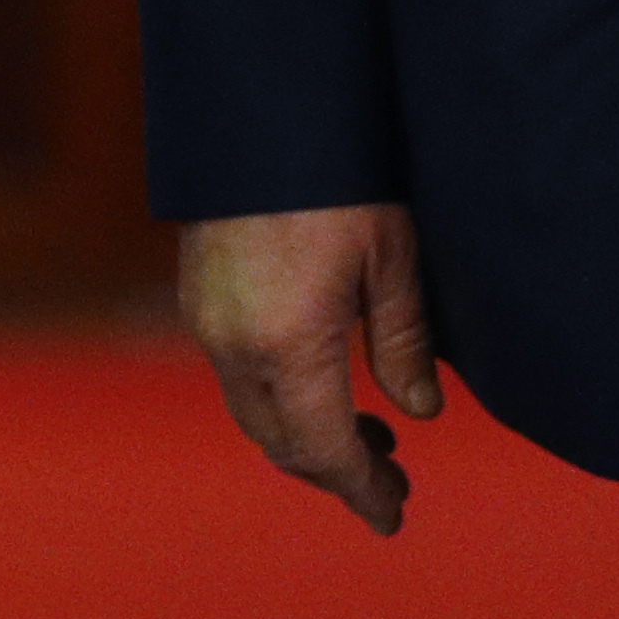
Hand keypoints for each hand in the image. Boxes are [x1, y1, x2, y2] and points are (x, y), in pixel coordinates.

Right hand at [178, 202, 441, 534]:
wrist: (255, 104)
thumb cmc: (337, 171)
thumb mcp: (392, 253)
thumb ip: (404, 341)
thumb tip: (420, 413)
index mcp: (287, 344)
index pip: (325, 450)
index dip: (361, 490)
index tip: (392, 514)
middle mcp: (234, 345)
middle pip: (283, 445)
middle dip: (336, 473)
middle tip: (392, 481)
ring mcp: (206, 321)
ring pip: (255, 414)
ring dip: (306, 438)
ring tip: (368, 436)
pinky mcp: (197, 296)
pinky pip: (236, 377)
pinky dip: (278, 401)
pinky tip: (319, 384)